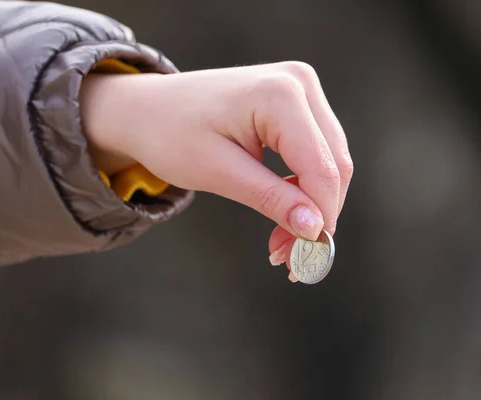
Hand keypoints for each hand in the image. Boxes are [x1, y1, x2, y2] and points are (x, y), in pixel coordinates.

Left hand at [80, 62, 352, 275]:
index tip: (304, 262)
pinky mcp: (295, 101)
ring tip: (281, 244)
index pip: (321, 168)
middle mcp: (298, 83)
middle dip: (317, 217)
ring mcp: (299, 87)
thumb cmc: (171, 134)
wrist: (148, 109)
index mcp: (280, 95)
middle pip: (333, 164)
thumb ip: (271, 198)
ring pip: (329, 160)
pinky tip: (286, 213)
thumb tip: (316, 229)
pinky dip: (304, 187)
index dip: (321, 219)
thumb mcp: (218, 172)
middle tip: (289, 260)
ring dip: (312, 206)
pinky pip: (315, 150)